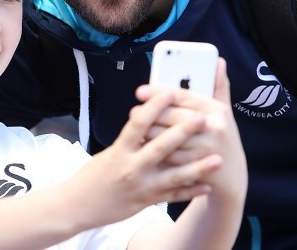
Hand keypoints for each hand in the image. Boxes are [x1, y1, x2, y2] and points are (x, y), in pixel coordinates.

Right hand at [62, 90, 220, 228]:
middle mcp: (131, 168)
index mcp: (119, 150)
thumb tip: (151, 119)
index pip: (138, 123)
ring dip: (197, 167)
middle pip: (161, 147)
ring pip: (173, 175)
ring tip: (217, 159)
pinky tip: (206, 185)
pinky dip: (190, 191)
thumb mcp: (109, 151)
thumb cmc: (93, 175)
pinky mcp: (146, 201)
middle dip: (183, 132)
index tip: (169, 91)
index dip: (154, 106)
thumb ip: (131, 139)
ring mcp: (141, 186)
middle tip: (202, 118)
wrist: (78, 205)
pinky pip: (172, 196)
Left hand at [138, 59, 247, 199]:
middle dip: (151, 114)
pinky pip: (171, 158)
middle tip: (134, 110)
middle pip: (174, 117)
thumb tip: (218, 60)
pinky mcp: (196, 168)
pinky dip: (156, 152)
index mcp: (217, 110)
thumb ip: (218, 86)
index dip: (159, 93)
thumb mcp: (224, 112)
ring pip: (170, 139)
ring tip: (136, 129)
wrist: (231, 176)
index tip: (141, 91)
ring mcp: (205, 149)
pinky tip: (144, 147)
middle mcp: (214, 128)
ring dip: (150, 134)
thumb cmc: (223, 137)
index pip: (184, 96)